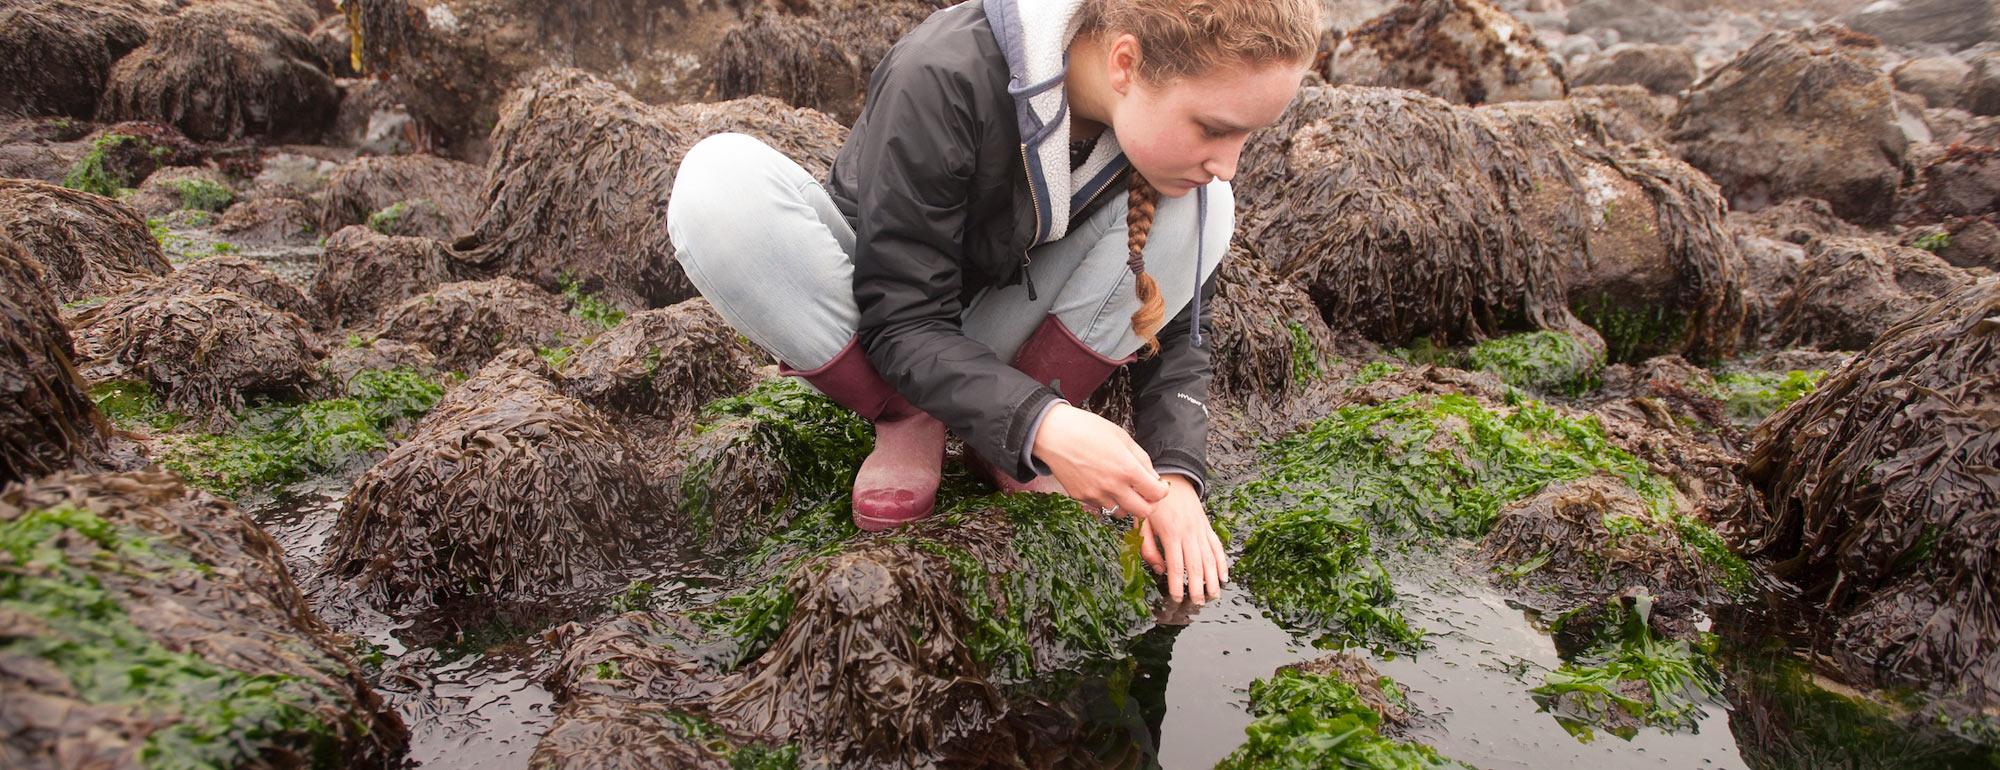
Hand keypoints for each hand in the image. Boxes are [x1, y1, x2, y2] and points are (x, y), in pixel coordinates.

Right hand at [1031, 403, 1169, 518]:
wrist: (1054, 434)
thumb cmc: (1088, 429)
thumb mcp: (1122, 437)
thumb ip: (1142, 459)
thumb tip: (1153, 477)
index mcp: (1127, 469)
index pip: (1157, 494)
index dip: (1162, 491)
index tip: (1158, 486)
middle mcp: (1113, 486)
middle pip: (1143, 512)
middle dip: (1148, 504)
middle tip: (1145, 493)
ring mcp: (1096, 495)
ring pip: (1122, 513)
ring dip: (1127, 504)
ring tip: (1123, 489)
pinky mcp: (1081, 497)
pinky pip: (1102, 506)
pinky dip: (1107, 500)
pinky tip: (1103, 484)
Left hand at [1136, 474, 1228, 602]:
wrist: (1172, 479)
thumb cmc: (1154, 504)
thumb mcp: (1143, 523)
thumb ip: (1148, 548)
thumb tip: (1159, 569)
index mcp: (1171, 533)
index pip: (1176, 565)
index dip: (1177, 583)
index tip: (1177, 597)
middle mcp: (1189, 533)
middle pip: (1196, 565)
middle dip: (1198, 587)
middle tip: (1198, 603)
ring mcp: (1201, 530)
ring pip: (1210, 558)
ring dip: (1213, 579)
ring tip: (1214, 596)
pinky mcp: (1207, 527)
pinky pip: (1217, 547)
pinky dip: (1222, 562)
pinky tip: (1224, 576)